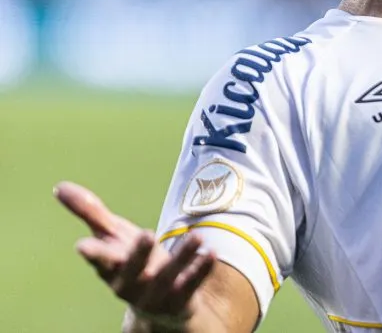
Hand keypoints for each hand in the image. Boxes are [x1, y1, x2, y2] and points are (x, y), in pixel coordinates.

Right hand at [54, 181, 215, 322]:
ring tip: (197, 237)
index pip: (99, 260)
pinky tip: (210, 252)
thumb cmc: (131, 262)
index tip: (82, 245)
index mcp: (110, 266)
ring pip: (167, 277)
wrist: (159, 306)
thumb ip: (90, 212)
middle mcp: (129, 283)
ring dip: (182, 258)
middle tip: (145, 233)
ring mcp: (155, 294)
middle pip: (131, 271)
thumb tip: (59, 186)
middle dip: (137, 255)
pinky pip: (191, 285)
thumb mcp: (113, 236)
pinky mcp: (179, 300)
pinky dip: (201, 270)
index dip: (92, 254)